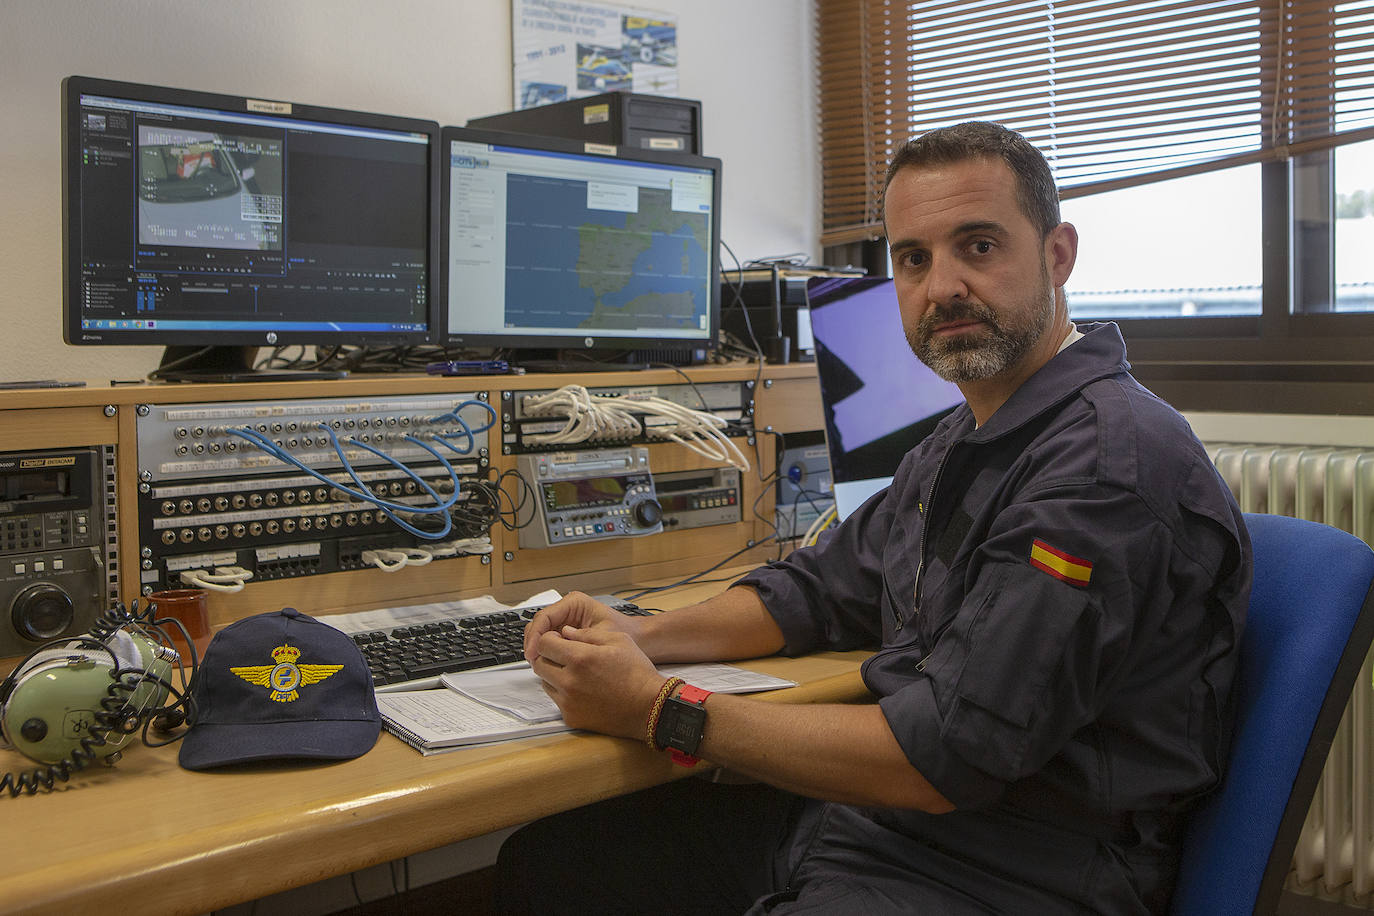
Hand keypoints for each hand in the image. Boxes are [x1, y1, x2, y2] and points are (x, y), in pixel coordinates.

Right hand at [523, 591, 640, 662]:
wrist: (641, 640)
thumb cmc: (627, 634)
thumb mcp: (602, 636)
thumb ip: (578, 638)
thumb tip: (553, 643)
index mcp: (575, 603)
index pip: (544, 617)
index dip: (536, 636)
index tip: (534, 652)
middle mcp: (568, 610)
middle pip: (539, 625)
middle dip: (533, 643)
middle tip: (532, 661)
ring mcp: (566, 622)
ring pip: (542, 635)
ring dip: (539, 649)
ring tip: (538, 665)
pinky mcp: (567, 634)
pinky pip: (551, 643)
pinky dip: (547, 654)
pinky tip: (548, 666)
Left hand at [529, 624, 663, 738]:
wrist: (648, 707)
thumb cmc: (637, 673)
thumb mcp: (617, 640)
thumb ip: (587, 634)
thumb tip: (566, 632)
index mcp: (580, 658)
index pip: (544, 643)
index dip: (550, 639)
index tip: (558, 640)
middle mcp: (569, 681)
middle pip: (539, 663)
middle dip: (548, 656)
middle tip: (563, 655)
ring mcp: (568, 702)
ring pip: (545, 682)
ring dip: (553, 674)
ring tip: (574, 672)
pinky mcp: (571, 717)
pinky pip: (556, 700)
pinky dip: (563, 693)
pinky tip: (581, 689)